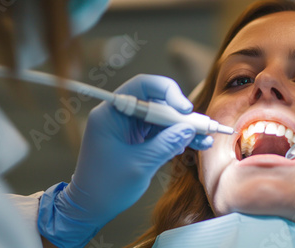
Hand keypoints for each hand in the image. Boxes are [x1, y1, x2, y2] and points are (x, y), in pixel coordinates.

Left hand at [38, 75, 212, 246]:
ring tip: (204, 140)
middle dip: (181, 115)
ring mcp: (128, 127)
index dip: (168, 92)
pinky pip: (160, 132)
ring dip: (183, 128)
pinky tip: (193, 145)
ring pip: (162, 118)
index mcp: (111, 113)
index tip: (186, 109)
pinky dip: (176, 138)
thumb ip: (167, 143)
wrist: (90, 209)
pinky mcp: (135, 139)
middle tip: (203, 127)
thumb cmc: (106, 187)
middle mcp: (120, 115)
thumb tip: (190, 129)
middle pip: (157, 102)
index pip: (142, 86)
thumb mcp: (141, 165)